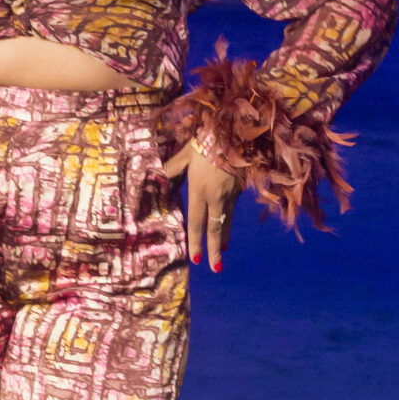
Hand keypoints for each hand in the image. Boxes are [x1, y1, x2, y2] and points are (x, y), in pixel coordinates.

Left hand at [164, 142, 242, 270]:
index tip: (196, 259)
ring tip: (223, 251)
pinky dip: (229, 219)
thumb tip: (156, 175)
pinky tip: (227, 223)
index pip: (196, 222)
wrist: (241, 131)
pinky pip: (232, 208)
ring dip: (224, 237)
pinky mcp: (242, 187)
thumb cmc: (210, 139)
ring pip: (226, 220)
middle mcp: (217, 197)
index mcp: (200, 190)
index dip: (195, 242)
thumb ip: (172, 167)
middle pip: (215, 229)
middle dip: (214, 250)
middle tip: (215, 268)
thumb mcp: (187, 153)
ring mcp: (232, 194)